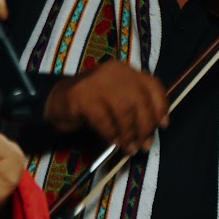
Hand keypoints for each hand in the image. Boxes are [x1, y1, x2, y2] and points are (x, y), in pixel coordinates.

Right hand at [44, 60, 167, 153]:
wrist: (55, 101)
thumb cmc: (91, 103)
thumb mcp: (116, 99)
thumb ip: (134, 106)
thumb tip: (153, 128)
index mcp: (125, 70)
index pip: (151, 84)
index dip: (160, 106)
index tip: (163, 125)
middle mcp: (113, 71)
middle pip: (140, 99)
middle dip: (145, 126)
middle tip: (144, 145)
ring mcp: (96, 82)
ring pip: (124, 109)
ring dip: (129, 133)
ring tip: (129, 147)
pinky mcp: (81, 96)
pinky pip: (103, 119)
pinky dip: (111, 134)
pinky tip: (113, 142)